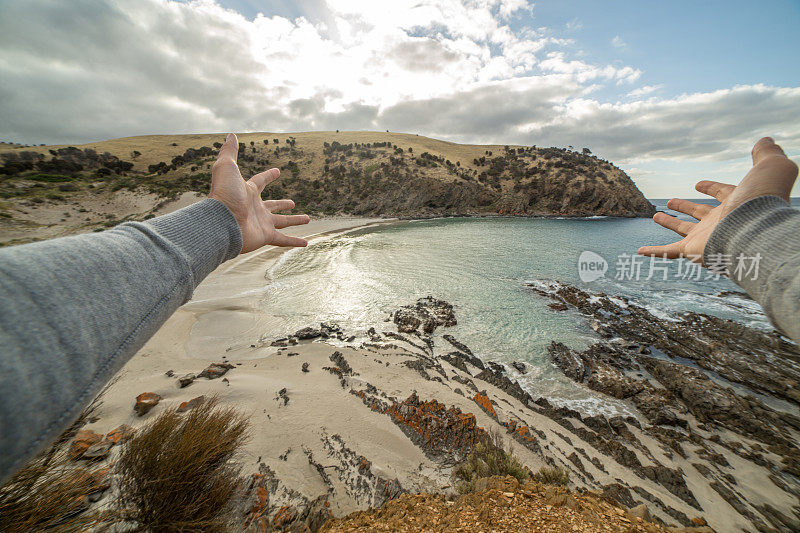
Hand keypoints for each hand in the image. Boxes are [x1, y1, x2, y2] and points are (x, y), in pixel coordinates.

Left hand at [209, 133, 309, 252]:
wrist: (221, 222)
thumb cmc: (223, 194)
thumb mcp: (226, 167)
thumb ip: (230, 151)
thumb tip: (230, 134)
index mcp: (248, 192)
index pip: (261, 181)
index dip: (269, 176)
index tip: (278, 171)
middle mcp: (255, 208)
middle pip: (272, 205)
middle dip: (282, 204)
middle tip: (292, 203)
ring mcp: (261, 223)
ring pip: (282, 222)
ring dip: (294, 221)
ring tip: (307, 219)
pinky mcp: (265, 236)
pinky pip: (283, 240)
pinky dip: (295, 242)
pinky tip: (306, 244)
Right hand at [638, 137, 797, 264]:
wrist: (755, 232)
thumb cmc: (763, 201)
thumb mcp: (769, 168)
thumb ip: (766, 154)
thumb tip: (767, 141)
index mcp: (737, 203)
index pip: (723, 194)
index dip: (711, 188)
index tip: (698, 184)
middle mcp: (721, 221)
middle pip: (700, 213)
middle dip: (687, 207)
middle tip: (672, 201)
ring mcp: (706, 236)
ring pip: (683, 229)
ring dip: (670, 223)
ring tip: (656, 216)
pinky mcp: (692, 250)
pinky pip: (669, 252)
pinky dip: (654, 251)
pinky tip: (640, 251)